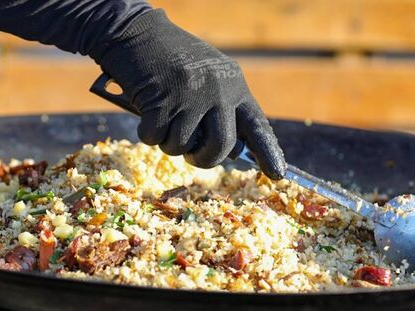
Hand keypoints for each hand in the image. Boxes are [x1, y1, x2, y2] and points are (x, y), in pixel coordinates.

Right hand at [92, 9, 285, 178]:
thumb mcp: (208, 77)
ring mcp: (189, 97)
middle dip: (204, 159)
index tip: (277, 174)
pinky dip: (148, 132)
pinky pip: (155, 138)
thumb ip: (221, 108)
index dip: (268, 152)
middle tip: (192, 156)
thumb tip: (231, 151)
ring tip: (163, 118)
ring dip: (168, 142)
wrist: (137, 33)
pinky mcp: (161, 103)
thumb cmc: (171, 59)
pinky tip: (147, 110)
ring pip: (182, 146)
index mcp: (234, 85)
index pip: (257, 125)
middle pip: (221, 146)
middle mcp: (217, 91)